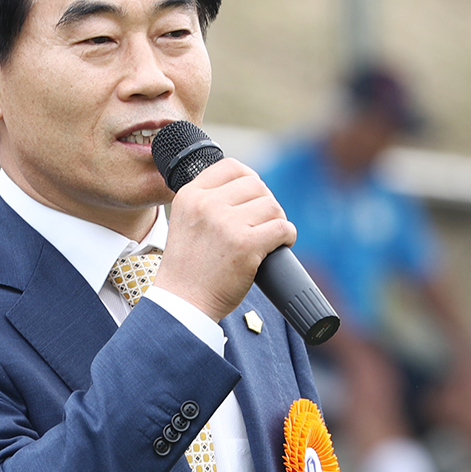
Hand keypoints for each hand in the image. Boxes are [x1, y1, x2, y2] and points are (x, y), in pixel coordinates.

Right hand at [157, 156, 294, 321]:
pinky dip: (287, 237)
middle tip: (263, 224)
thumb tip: (249, 188)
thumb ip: (208, 203)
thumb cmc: (189, 270)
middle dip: (265, 204)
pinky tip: (280, 246)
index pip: (231, 167)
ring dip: (277, 221)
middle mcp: (207, 205)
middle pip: (256, 185)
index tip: (254, 198)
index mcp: (190, 196)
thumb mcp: (186, 223)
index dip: (249, 180)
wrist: (183, 304)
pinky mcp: (246, 245)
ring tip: (268, 238)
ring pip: (271, 206)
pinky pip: (282, 228)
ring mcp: (226, 224)